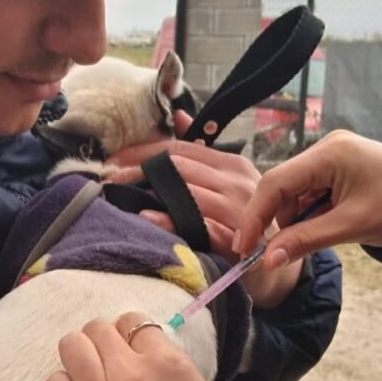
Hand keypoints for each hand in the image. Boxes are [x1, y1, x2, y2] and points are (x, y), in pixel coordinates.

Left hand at [108, 110, 302, 307]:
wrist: (276, 264)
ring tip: (117, 194)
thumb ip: (201, 152)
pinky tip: (146, 219)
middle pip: (179, 168)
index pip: (181, 149)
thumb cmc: (245, 222)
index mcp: (231, 165)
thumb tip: (178, 116)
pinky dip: (170, 222)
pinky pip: (198, 227)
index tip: (113, 158)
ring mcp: (237, 212)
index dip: (144, 151)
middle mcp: (236, 183)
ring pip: (187, 194)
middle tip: (106, 177)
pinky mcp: (235, 242)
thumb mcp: (227, 182)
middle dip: (138, 170)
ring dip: (149, 193)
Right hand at [234, 130, 381, 268]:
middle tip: (273, 253)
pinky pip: (311, 195)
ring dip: (295, 221)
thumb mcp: (353, 226)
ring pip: (294, 194)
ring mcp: (334, 159)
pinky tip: (325, 228)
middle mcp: (327, 150)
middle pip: (281, 187)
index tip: (243, 247)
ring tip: (318, 238)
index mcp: (329, 154)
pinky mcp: (341, 171)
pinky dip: (309, 216)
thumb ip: (306, 240)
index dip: (254, 216)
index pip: (274, 183)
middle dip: (276, 221)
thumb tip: (267, 260)